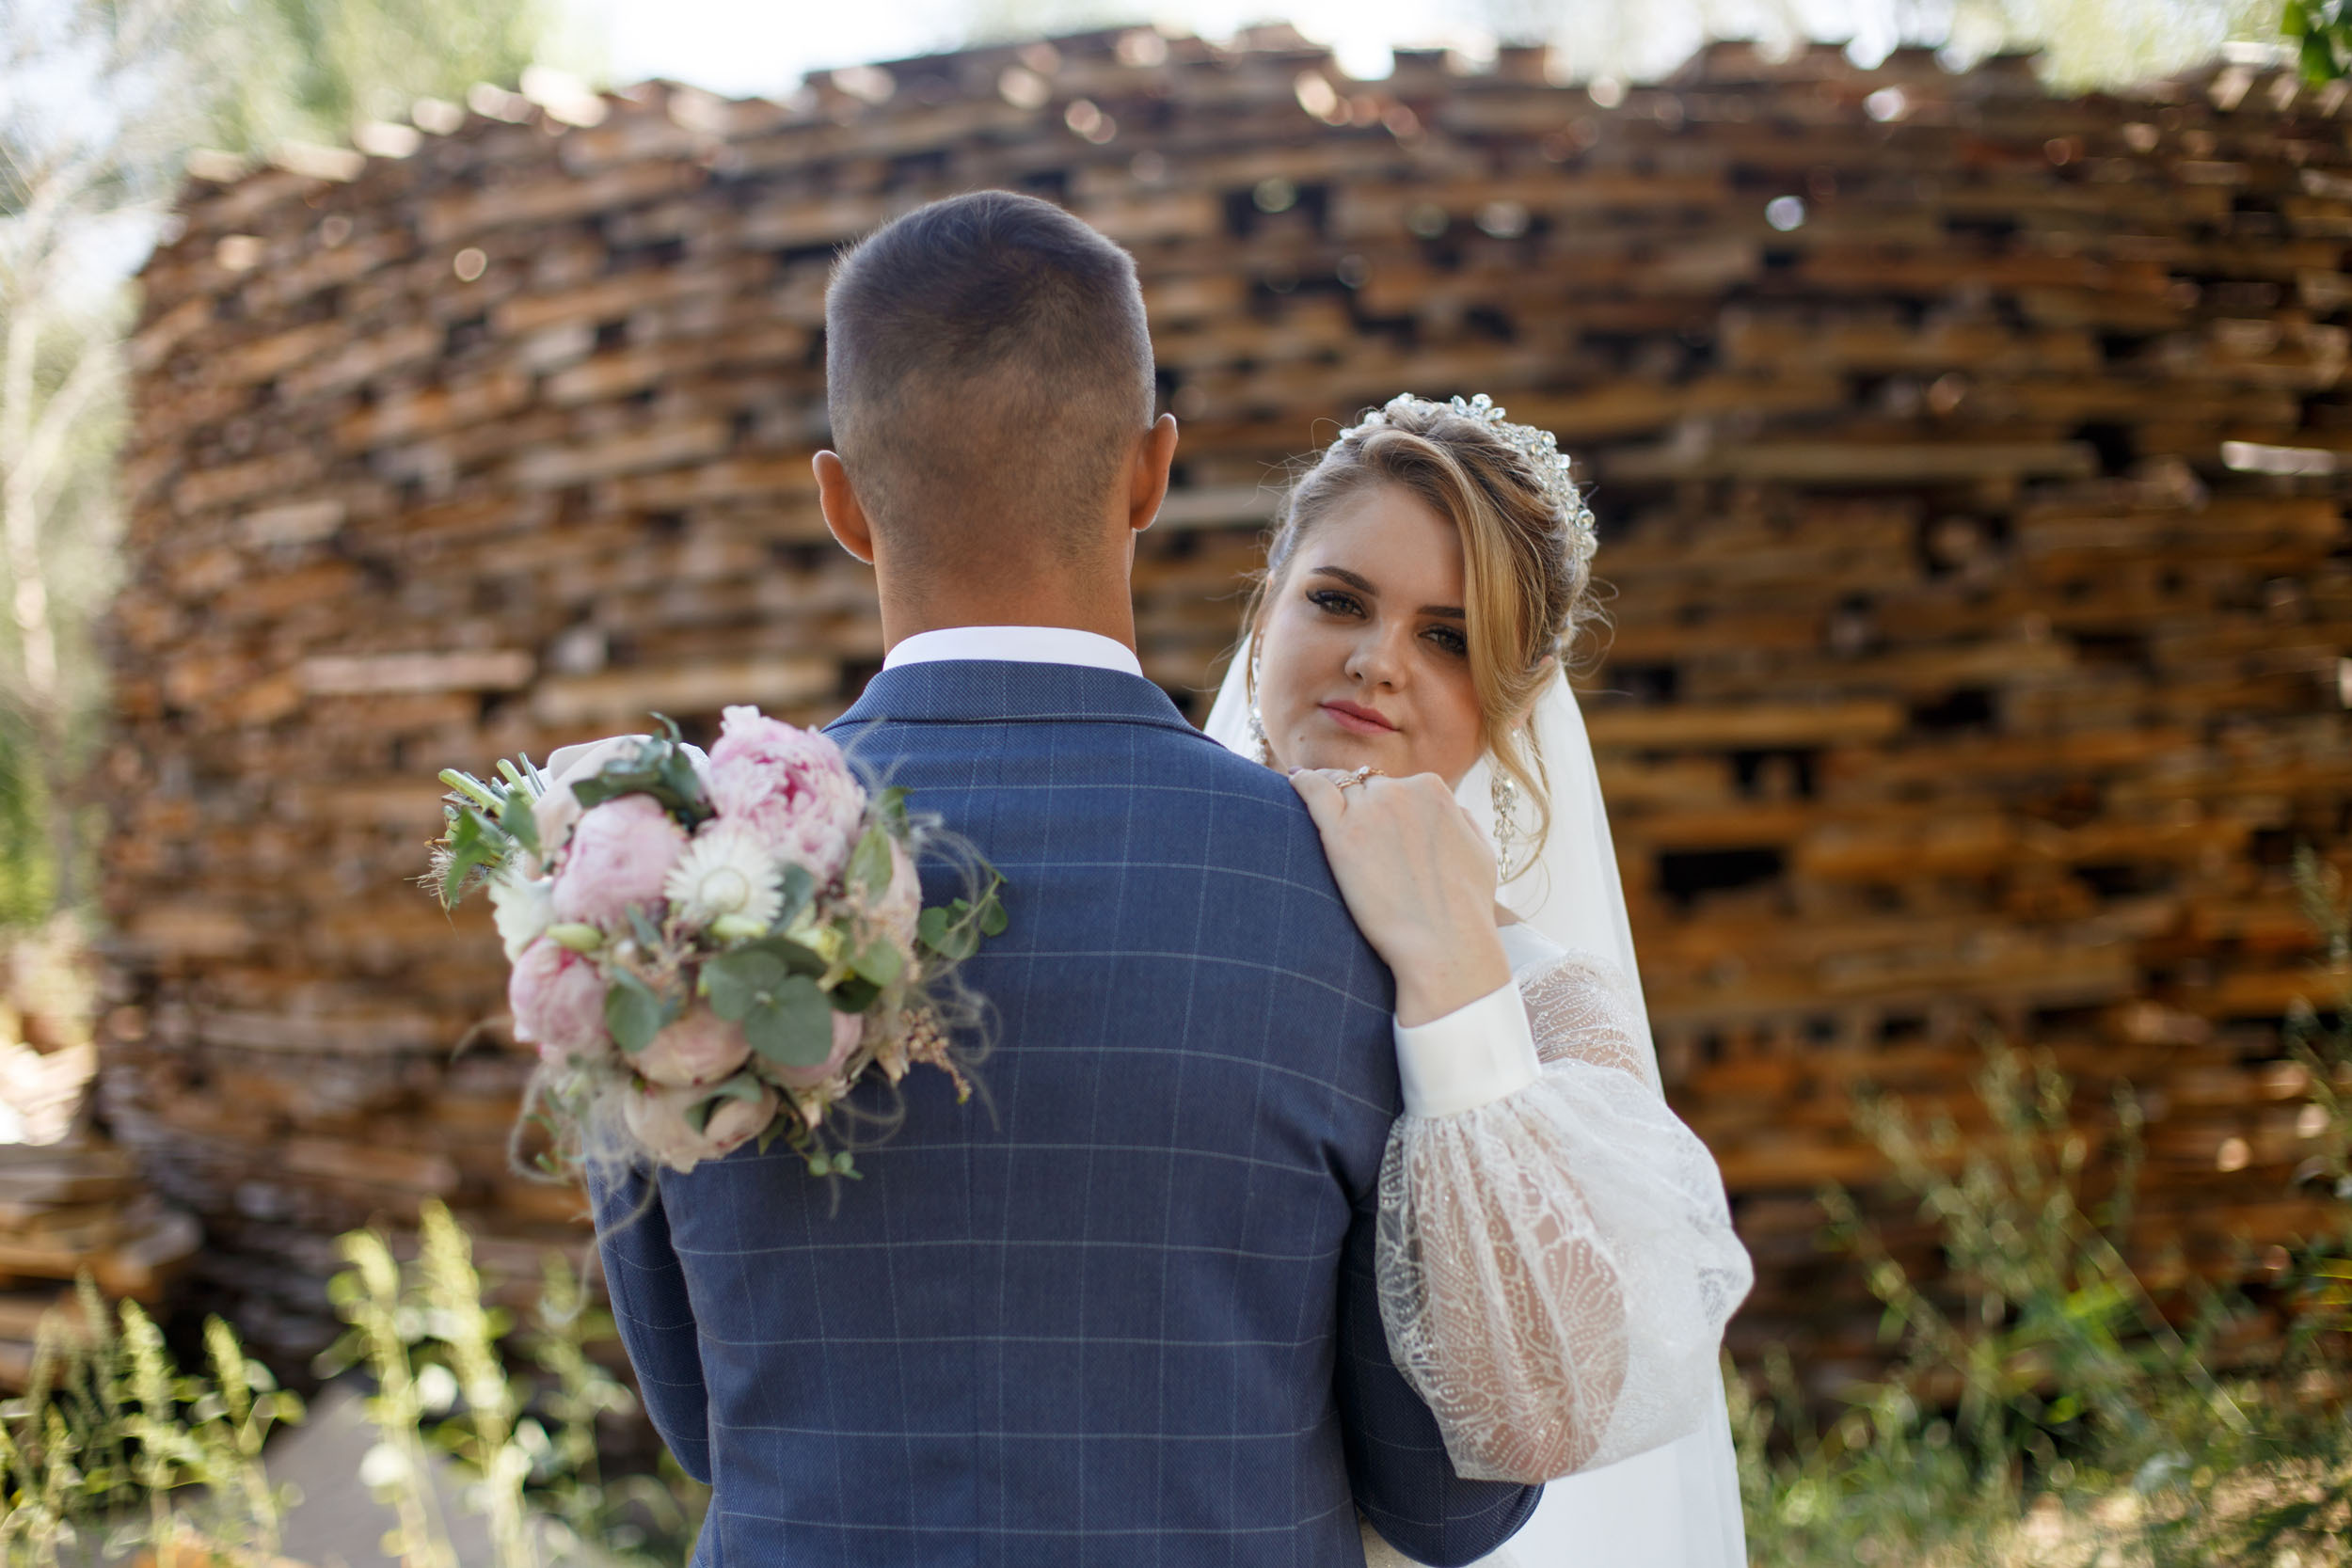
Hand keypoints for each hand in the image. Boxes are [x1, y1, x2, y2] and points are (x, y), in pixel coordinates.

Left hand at [1291, 769, 1511, 1027]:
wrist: (1444, 944)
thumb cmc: (1466, 908)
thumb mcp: (1480, 852)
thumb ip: (1463, 821)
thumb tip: (1451, 812)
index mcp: (1433, 790)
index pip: (1396, 784)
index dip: (1382, 803)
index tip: (1372, 817)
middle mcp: (1400, 791)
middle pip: (1365, 785)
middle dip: (1357, 802)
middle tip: (1344, 821)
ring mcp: (1369, 811)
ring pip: (1338, 787)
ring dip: (1328, 792)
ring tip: (1311, 799)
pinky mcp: (1341, 835)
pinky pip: (1313, 791)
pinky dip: (1301, 783)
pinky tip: (1293, 782)